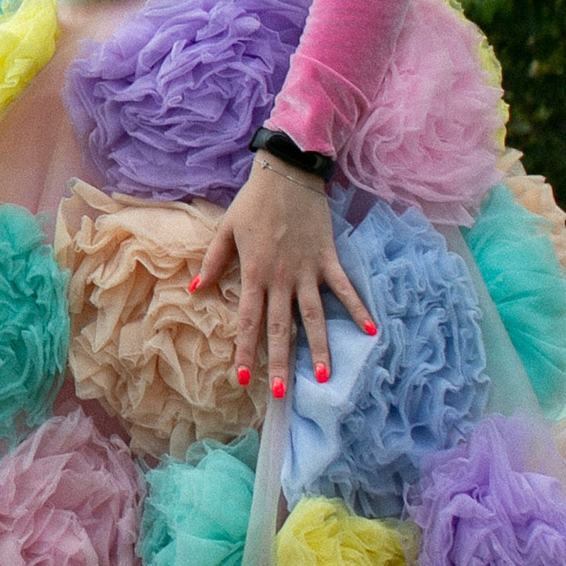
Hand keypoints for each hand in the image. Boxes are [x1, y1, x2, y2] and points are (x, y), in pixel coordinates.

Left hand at [195, 157, 374, 398]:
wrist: (287, 172)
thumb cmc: (253, 202)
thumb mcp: (225, 229)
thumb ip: (213, 262)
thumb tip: (194, 290)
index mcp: (255, 273)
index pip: (249, 320)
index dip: (247, 350)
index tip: (244, 378)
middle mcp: (282, 278)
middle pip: (281, 327)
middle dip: (280, 362)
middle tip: (282, 393)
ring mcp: (308, 270)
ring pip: (314, 316)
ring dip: (318, 347)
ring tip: (323, 377)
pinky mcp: (329, 259)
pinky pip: (345, 288)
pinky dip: (358, 308)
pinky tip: (371, 331)